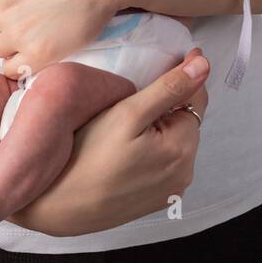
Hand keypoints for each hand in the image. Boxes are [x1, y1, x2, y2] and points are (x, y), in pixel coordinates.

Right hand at [0, 50, 211, 235]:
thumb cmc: (87, 156)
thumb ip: (168, 88)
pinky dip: (154, 150)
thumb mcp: (127, 113)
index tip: (177, 55)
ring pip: (175, 143)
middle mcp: (185, 174)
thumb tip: (204, 64)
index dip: (185, 75)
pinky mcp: (156, 200)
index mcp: (183, 149)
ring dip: (162, 128)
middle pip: (186, 123)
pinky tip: (127, 148)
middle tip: (137, 95)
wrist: (57, 207)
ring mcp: (171, 190)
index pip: (196, 99)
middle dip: (170, 105)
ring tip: (129, 122)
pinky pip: (164, 164)